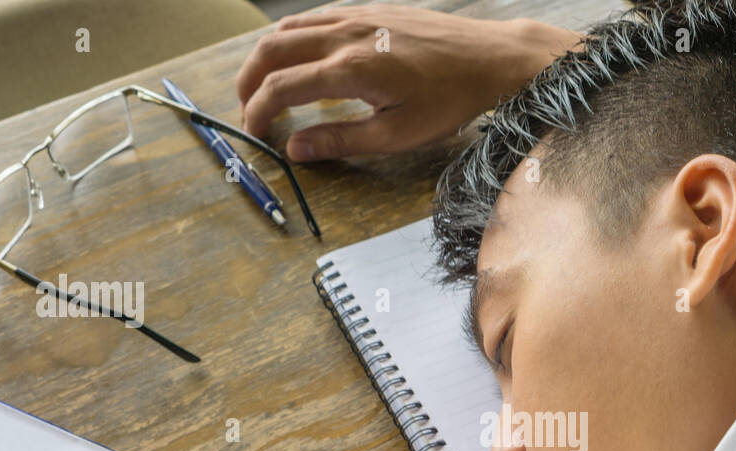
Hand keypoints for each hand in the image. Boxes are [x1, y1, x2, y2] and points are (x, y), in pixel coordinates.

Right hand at [235, 4, 582, 160]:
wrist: (489, 59)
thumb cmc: (450, 101)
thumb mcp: (398, 135)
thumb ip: (342, 141)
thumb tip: (296, 151)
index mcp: (352, 69)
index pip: (283, 88)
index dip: (259, 112)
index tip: (255, 134)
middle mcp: (348, 34)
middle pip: (273, 50)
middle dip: (249, 82)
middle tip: (247, 111)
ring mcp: (357, 16)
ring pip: (289, 28)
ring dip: (266, 58)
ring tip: (263, 87)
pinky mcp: (369, 9)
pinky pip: (314, 18)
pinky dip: (292, 39)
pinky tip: (296, 60)